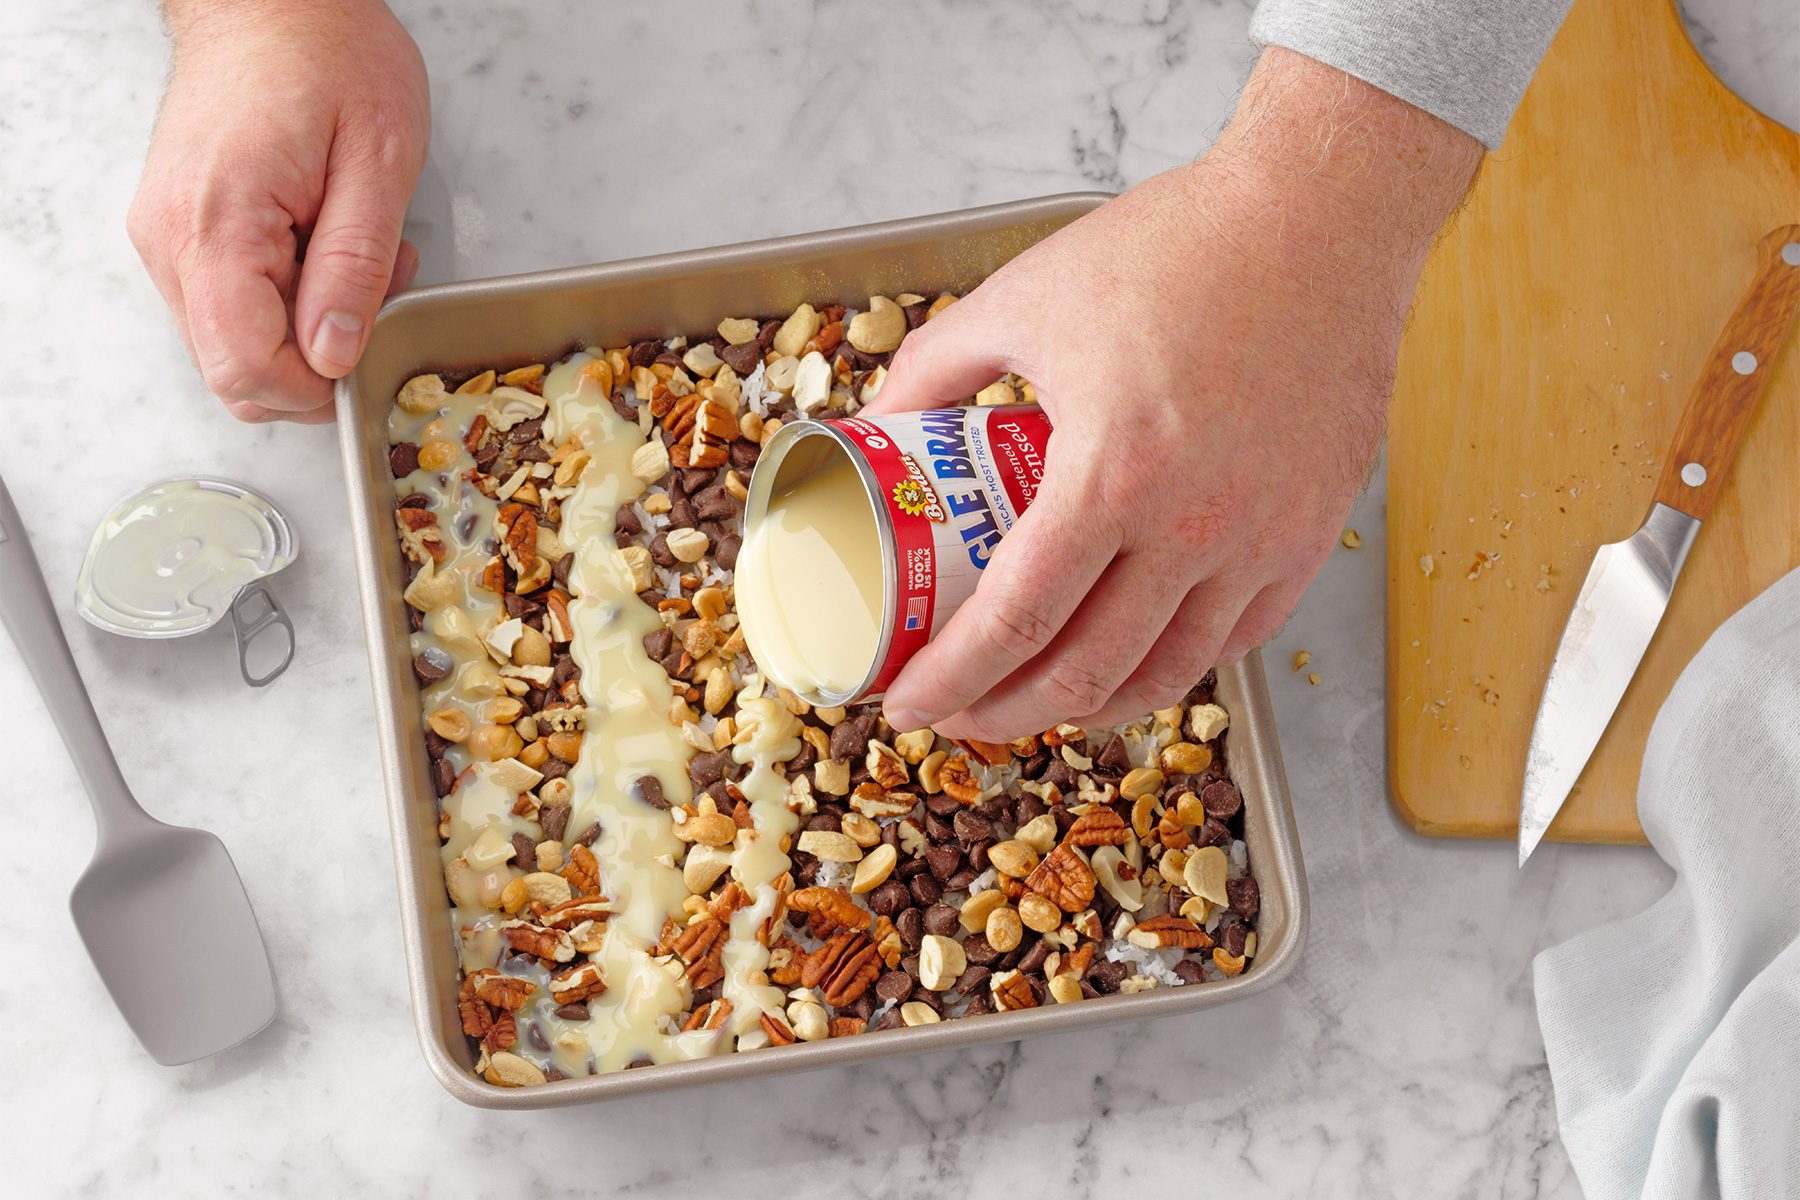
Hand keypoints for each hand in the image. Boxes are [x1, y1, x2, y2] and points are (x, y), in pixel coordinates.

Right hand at [128, 0, 429, 422]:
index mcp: (217, 225)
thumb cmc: (330, 56)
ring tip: (353, 261)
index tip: (368, 356)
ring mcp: (168, 239)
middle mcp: (172, 240)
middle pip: (233, 372)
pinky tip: (323, 253)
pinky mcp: (179, 233)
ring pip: (232, 347)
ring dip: (304, 333)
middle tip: (373, 298)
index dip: (316, 390)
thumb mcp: (379, 162)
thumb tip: (337, 354)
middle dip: (316, 364)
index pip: (247, 368)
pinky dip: (284, 305)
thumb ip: (354, 268)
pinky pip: (230, 308)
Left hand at [866, 48, 1480, 740]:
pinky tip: (1131, 657)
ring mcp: (1262, 541)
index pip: (1013, 625)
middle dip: (1004, 714)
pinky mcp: (1311, 537)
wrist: (1321, 218)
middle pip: (1084, 676)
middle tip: (959, 713)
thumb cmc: (1179, 247)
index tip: (907, 700)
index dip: (949, 681)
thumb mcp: (1024, 297)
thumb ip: (935, 367)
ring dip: (1089, 708)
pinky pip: (1237, 639)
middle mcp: (1195, 527)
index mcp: (1112, 473)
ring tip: (1038, 699)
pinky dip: (1172, 665)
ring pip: (1167, 676)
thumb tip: (878, 424)